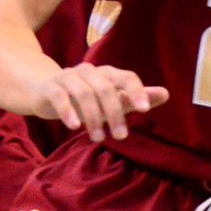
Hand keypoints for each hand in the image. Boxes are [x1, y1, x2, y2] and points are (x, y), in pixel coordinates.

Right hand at [31, 63, 168, 142]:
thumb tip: (166, 94)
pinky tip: (74, 127)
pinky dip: (68, 111)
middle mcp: (88, 71)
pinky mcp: (50, 87)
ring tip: (98, 138)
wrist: (44, 91)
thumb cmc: (84, 98)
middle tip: (121, 136)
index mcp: (106, 73)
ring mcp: (68, 77)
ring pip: (84, 93)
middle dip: (115, 113)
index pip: (126, 76)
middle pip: (105, 88)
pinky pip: (60, 97)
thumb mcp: (111, 100)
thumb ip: (135, 98)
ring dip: (93, 117)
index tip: (145, 109)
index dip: (136, 90)